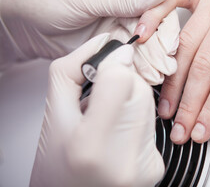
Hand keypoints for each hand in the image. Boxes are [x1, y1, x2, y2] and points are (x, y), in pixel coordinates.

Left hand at [0, 0, 179, 84]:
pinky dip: (138, 65)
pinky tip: (143, 75)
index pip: (158, 0)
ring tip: (155, 75)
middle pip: (156, 23)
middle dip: (160, 46)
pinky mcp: (115, 39)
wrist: (25, 25)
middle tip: (164, 66)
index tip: (165, 44)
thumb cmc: (47, 0)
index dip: (164, 23)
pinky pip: (133, 53)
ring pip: (147, 41)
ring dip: (151, 59)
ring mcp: (121, 21)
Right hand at [30, 34, 163, 186]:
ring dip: (129, 102)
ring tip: (107, 121)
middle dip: (121, 83)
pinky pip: (152, 125)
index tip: (108, 60)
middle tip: (100, 99)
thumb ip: (71, 71)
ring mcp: (144, 167)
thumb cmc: (57, 166)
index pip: (121, 79)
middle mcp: (123, 160)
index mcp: (91, 144)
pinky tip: (118, 135)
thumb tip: (103, 43)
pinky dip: (136, 122)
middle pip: (140, 89)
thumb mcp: (52, 116)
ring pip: (149, 104)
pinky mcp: (156, 169)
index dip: (114, 62)